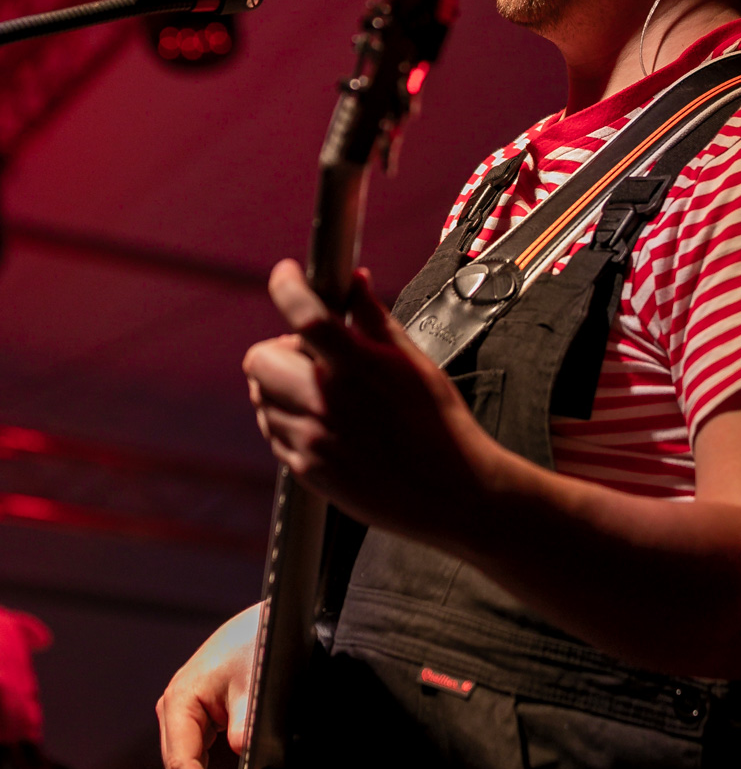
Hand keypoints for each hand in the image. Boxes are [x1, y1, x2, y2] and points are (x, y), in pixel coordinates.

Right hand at [156, 604, 259, 768]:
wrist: (262, 621)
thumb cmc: (254, 643)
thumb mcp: (254, 686)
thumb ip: (244, 726)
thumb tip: (243, 757)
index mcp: (178, 702)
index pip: (182, 766)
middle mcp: (173, 710)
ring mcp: (182, 714)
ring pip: (184, 767)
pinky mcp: (196, 717)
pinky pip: (194, 756)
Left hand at [242, 261, 495, 539]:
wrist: (453, 493)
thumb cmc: (441, 426)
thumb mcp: (414, 362)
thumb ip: (374, 319)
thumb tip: (355, 281)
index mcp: (358, 368)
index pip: (303, 314)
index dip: (286, 285)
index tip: (286, 275)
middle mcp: (327, 403)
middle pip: (258, 360)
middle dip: (276, 351)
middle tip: (307, 356)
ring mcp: (312, 440)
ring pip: (260, 398)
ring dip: (280, 387)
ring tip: (320, 393)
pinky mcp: (307, 470)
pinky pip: (273, 432)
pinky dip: (287, 420)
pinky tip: (323, 422)